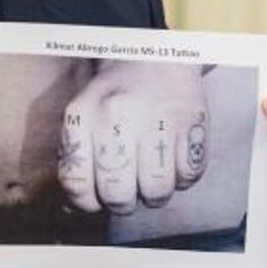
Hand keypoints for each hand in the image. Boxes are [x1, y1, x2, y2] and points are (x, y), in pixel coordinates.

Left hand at [58, 61, 208, 213]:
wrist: (154, 58)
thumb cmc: (114, 97)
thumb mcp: (83, 116)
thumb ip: (76, 161)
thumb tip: (73, 209)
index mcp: (82, 114)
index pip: (76, 181)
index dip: (86, 203)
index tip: (95, 199)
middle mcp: (116, 115)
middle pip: (118, 194)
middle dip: (122, 203)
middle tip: (126, 192)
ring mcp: (155, 118)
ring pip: (156, 191)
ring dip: (154, 196)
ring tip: (151, 178)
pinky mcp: (192, 122)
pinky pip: (188, 177)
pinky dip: (182, 179)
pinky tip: (172, 162)